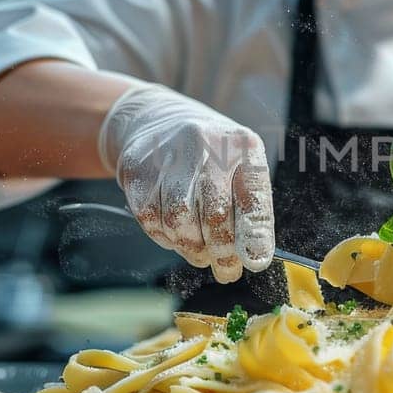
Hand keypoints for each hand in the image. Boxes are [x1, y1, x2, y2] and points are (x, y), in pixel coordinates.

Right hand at [98, 82, 273, 281]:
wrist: (158, 122)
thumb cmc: (211, 158)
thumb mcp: (240, 170)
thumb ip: (251, 211)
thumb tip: (254, 257)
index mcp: (242, 145)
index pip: (253, 196)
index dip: (254, 235)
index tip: (254, 262)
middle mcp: (206, 146)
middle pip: (213, 216)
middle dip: (221, 252)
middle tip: (226, 270)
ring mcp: (168, 156)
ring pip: (179, 223)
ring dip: (191, 247)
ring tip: (199, 249)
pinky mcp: (137, 170)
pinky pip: (151, 220)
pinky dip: (165, 237)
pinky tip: (174, 231)